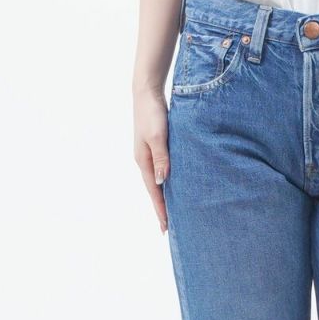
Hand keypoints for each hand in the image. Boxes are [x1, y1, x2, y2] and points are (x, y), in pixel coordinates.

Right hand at [133, 87, 169, 232]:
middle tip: (169, 228)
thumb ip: (161, 158)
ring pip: (158, 181)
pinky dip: (168, 182)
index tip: (166, 228)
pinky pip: (162, 170)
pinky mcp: (156, 147)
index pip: (154, 192)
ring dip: (165, 197)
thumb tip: (162, 181)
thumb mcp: (158, 136)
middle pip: (154, 190)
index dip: (160, 210)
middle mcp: (145, 161)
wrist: (147, 92)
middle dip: (162, 209)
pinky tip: (174, 186)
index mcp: (144, 161)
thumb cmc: (152, 113)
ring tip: (173, 212)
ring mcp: (150, 154)